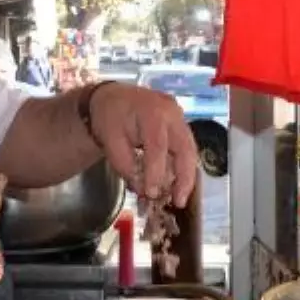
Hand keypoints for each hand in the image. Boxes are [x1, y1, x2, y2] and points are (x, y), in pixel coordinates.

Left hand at [89, 83, 198, 205]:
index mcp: (151, 111)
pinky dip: (182, 168)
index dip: (156, 172)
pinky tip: (176, 185)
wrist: (113, 98)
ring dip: (186, 176)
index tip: (152, 193)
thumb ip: (126, 166)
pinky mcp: (180, 125)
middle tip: (179, 201)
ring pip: (190, 150)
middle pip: (185, 148)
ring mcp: (179, 118)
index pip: (157, 146)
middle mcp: (171, 112)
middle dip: (184, 177)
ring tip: (179, 198)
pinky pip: (186, 149)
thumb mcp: (110, 142)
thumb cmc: (109, 117)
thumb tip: (142, 190)